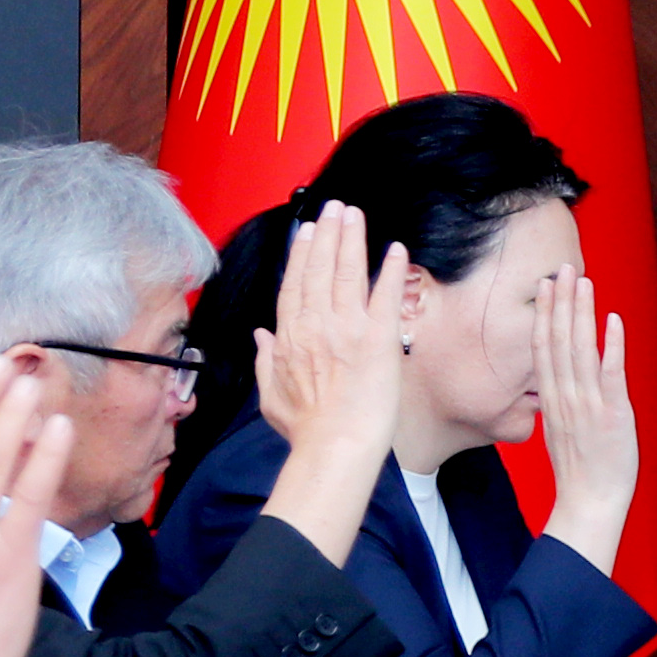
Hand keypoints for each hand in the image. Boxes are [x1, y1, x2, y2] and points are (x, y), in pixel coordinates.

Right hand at [252, 204, 412, 560]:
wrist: (335, 448)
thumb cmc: (305, 431)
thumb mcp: (271, 396)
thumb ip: (265, 361)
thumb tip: (260, 335)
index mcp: (290, 338)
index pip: (295, 286)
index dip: (302, 256)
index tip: (307, 232)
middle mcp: (317, 326)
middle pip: (320, 270)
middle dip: (327, 235)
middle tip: (335, 208)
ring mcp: (348, 329)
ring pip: (347, 274)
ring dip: (352, 240)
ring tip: (354, 214)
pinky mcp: (380, 339)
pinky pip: (386, 297)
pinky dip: (390, 271)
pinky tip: (396, 249)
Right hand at [530, 274, 638, 566]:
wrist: (589, 505)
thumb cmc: (581, 471)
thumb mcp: (562, 429)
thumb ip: (563, 400)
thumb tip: (565, 379)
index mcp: (552, 400)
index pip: (543, 348)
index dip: (544, 315)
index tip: (545, 286)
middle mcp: (566, 398)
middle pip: (557, 341)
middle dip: (560, 302)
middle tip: (562, 268)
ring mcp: (588, 405)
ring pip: (580, 350)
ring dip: (581, 314)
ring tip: (582, 282)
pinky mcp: (613, 415)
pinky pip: (610, 374)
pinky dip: (611, 346)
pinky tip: (612, 321)